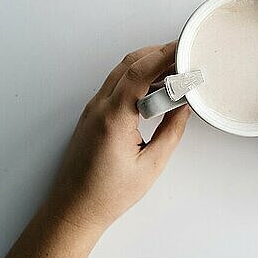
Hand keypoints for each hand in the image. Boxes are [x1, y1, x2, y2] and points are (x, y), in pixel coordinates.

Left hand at [46, 42, 189, 231]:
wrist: (73, 209)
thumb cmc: (107, 194)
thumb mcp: (151, 165)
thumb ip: (171, 131)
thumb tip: (183, 107)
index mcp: (114, 118)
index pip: (139, 72)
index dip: (164, 54)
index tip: (183, 47)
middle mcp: (99, 108)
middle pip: (130, 64)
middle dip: (158, 53)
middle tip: (183, 55)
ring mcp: (93, 109)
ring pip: (121, 71)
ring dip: (148, 65)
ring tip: (174, 72)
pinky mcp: (93, 115)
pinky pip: (116, 85)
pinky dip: (137, 78)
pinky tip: (154, 88)